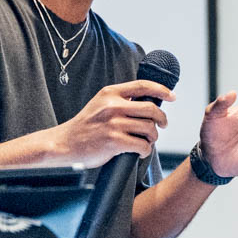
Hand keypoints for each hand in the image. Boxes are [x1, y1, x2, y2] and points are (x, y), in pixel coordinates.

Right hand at [40, 79, 174, 166]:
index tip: (172, 96)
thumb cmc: (85, 127)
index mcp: (110, 93)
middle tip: (162, 125)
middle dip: (161, 119)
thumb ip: (120, 101)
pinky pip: (142, 145)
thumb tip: (148, 103)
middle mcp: (113, 106)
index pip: (142, 86)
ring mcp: (113, 123)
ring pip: (149, 128)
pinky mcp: (114, 141)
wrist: (64, 144)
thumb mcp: (100, 105)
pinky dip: (146, 150)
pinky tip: (140, 151)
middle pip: (151, 108)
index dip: (161, 89)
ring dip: (153, 137)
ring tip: (147, 141)